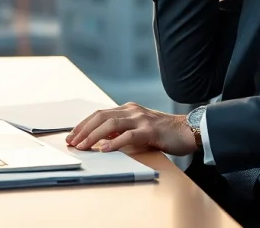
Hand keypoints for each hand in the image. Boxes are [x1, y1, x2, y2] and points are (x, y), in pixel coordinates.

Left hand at [65, 102, 197, 155]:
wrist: (188, 130)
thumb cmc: (164, 133)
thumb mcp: (139, 129)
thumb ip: (121, 131)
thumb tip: (100, 140)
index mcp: (128, 109)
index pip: (99, 114)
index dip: (83, 125)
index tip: (71, 136)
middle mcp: (132, 110)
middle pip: (100, 116)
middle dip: (83, 130)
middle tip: (71, 142)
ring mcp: (141, 119)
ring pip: (111, 124)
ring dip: (93, 136)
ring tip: (82, 146)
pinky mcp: (150, 130)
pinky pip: (128, 135)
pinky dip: (114, 142)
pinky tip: (103, 149)